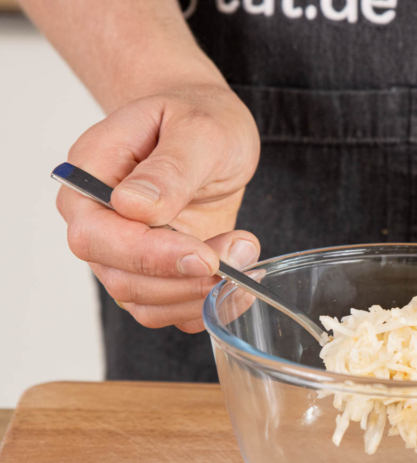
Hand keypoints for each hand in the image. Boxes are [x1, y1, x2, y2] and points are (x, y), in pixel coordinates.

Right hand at [58, 83, 260, 332]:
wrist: (206, 129)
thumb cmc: (196, 117)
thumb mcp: (197, 129)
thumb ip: (169, 168)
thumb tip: (134, 207)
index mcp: (89, 179)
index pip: (96, 235)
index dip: (148, 255)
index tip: (204, 255)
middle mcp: (97, 223)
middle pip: (121, 279)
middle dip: (186, 279)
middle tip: (242, 250)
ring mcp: (123, 254)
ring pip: (146, 305)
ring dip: (202, 294)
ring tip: (246, 253)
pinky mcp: (155, 274)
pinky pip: (172, 311)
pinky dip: (209, 306)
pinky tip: (241, 280)